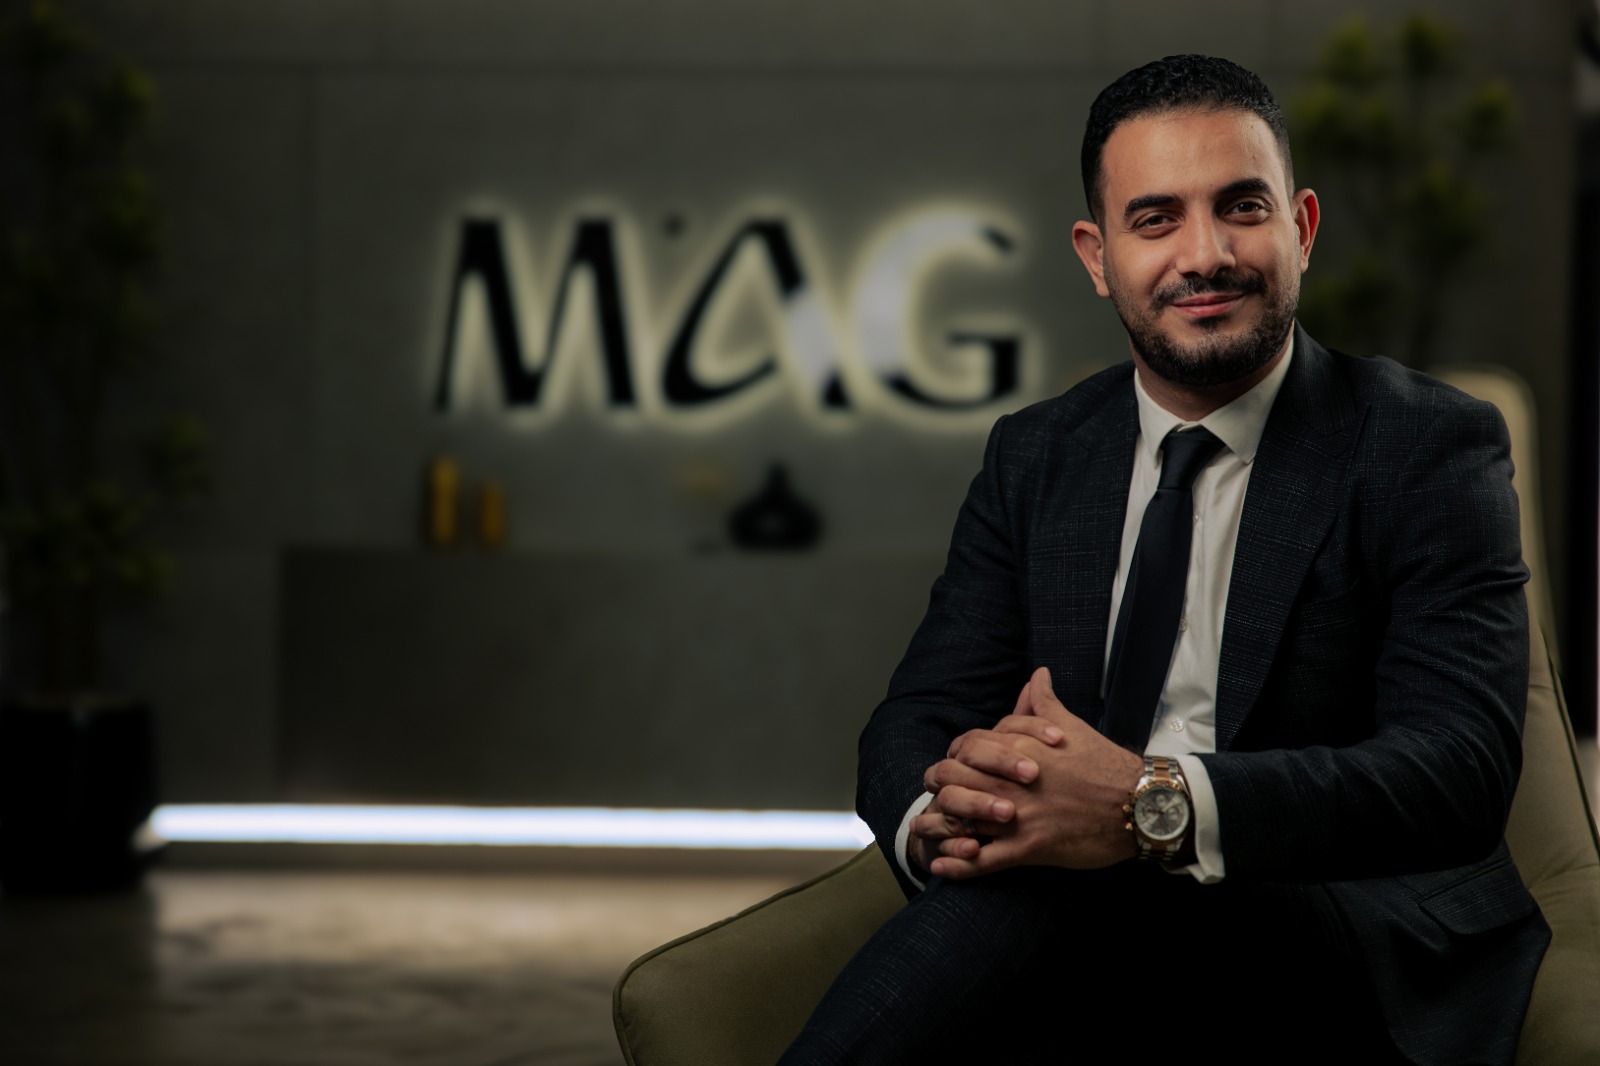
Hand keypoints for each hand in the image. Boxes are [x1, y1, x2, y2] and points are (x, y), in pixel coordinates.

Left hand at [921, 667, 1142, 878]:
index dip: (955, 756)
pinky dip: (958, 864)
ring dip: (939, 824)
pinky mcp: (1030, 847)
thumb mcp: (1071, 726)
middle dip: (938, 786)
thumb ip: (1044, 703)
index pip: (966, 746)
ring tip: (924, 829)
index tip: (956, 766)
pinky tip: (940, 865)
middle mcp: (1010, 779)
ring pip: (961, 817)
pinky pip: (983, 859)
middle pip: (952, 778)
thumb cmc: (1106, 765)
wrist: (1139, 803)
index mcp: (1017, 747)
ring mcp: (1018, 814)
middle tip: (937, 795)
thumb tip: (1037, 675)